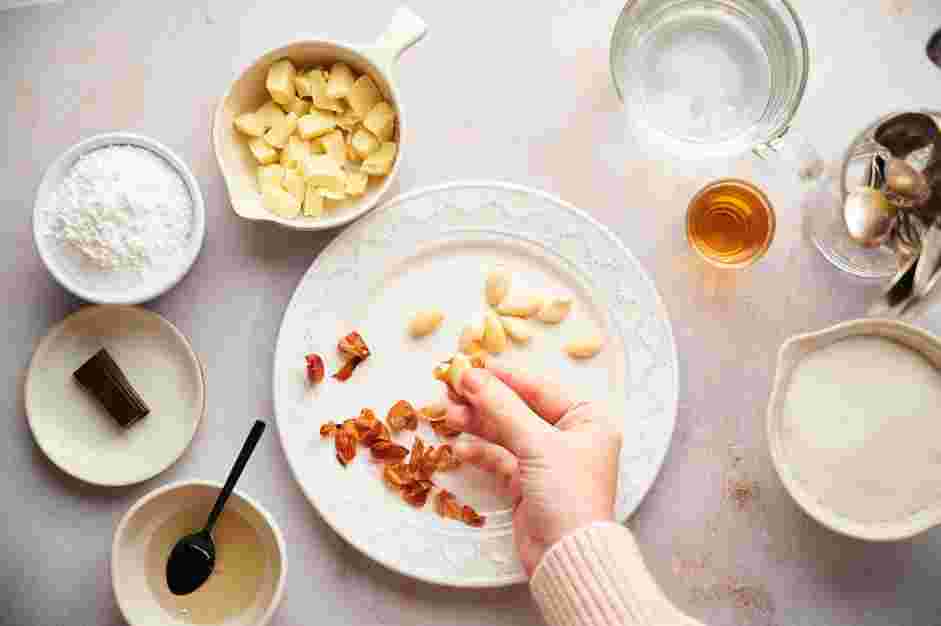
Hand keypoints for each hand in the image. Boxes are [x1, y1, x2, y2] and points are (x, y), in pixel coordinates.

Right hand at [444, 363, 621, 574]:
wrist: (568, 557)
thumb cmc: (568, 495)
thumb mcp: (537, 444)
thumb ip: (502, 407)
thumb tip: (472, 375)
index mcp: (586, 419)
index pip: (539, 387)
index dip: (503, 376)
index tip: (470, 365)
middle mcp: (570, 436)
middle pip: (520, 408)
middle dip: (485, 400)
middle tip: (451, 389)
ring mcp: (548, 460)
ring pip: (506, 433)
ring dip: (478, 424)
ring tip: (448, 415)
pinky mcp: (528, 483)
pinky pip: (501, 458)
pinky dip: (481, 452)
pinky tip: (459, 447)